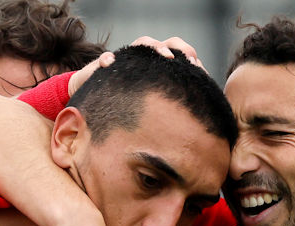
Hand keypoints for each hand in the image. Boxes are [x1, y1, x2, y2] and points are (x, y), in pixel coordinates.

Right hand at [67, 36, 204, 97]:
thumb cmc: (129, 104)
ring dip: (153, 47)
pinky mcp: (104, 65)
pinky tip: (110, 63)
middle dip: (175, 48)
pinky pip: (106, 58)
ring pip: (141, 43)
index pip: (177, 52)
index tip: (198, 67)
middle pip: (163, 44)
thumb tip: (194, 113)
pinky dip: (108, 59)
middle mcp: (144, 58)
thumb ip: (168, 102)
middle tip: (184, 59)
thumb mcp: (151, 103)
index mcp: (158, 65)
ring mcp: (126, 58)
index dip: (188, 56)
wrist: (96, 101)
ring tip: (163, 56)